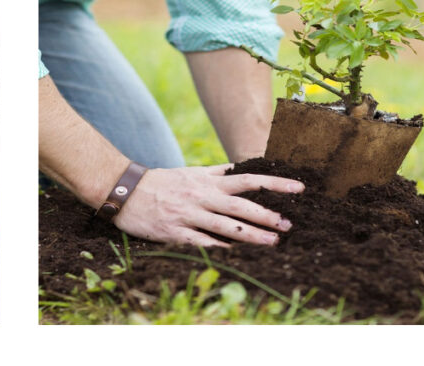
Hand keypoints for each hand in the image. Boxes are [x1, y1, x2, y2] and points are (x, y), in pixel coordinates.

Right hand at [113, 164, 302, 246]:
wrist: (125, 190)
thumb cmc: (161, 182)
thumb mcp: (190, 172)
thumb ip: (217, 172)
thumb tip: (242, 167)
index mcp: (208, 181)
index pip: (248, 179)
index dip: (274, 184)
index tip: (298, 188)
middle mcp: (202, 196)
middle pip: (241, 205)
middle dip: (267, 215)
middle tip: (289, 225)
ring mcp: (189, 214)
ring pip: (225, 226)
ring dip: (251, 235)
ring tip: (273, 243)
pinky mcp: (175, 232)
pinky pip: (202, 242)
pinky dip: (221, 249)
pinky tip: (238, 256)